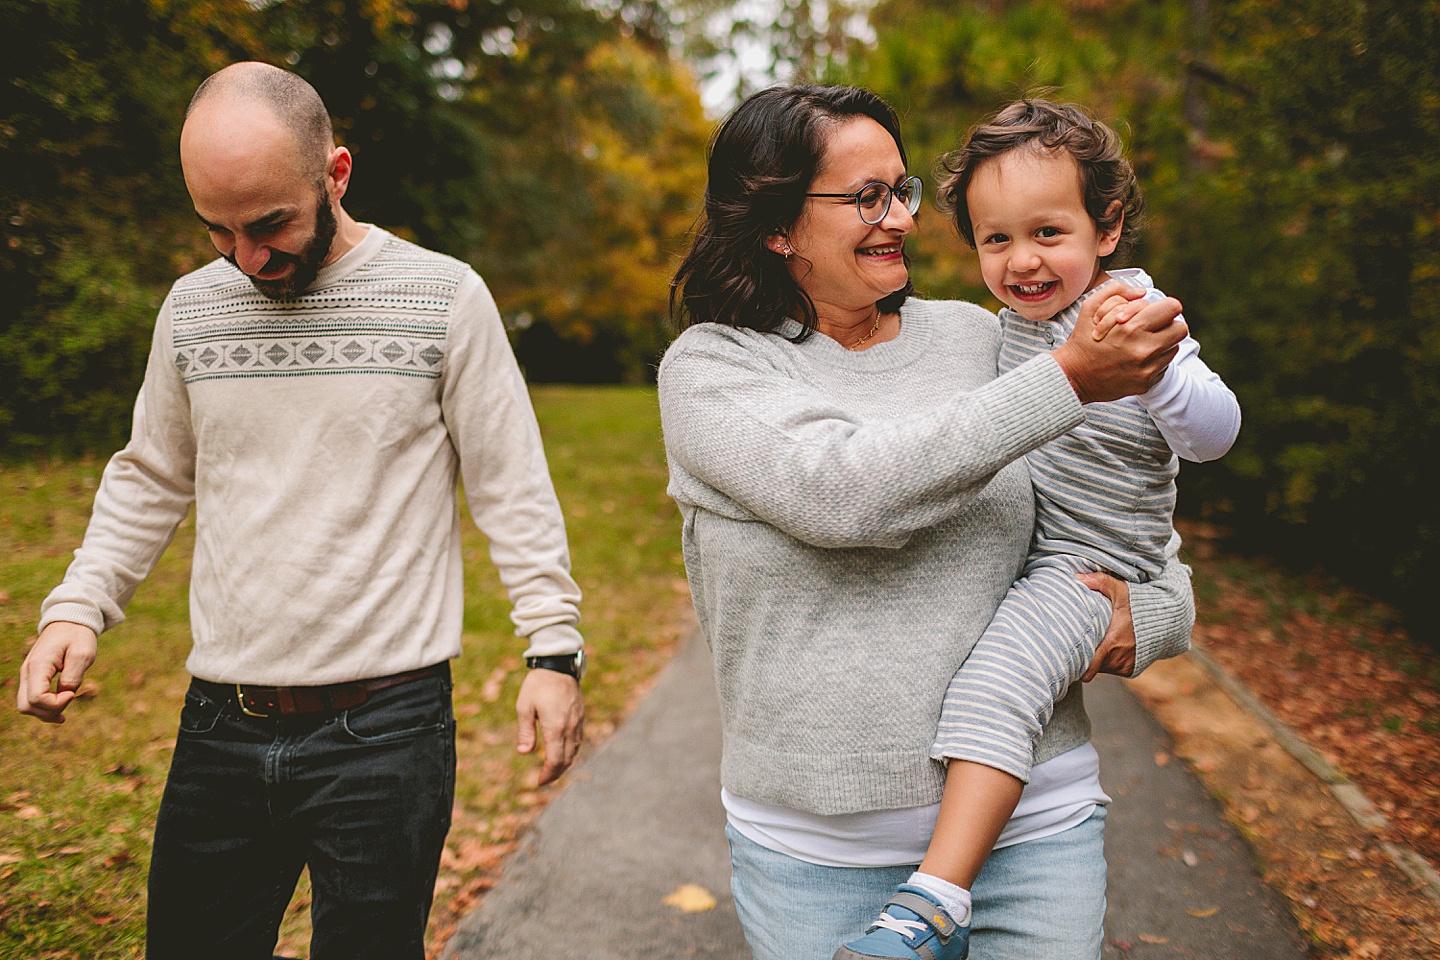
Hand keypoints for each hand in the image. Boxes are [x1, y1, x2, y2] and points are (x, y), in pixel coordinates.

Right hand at [17, 621, 98, 722]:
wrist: (69, 621)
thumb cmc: (78, 635)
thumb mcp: (83, 654)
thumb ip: (73, 677)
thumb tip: (65, 695)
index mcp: (38, 665)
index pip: (36, 698)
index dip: (55, 703)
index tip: (72, 694)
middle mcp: (27, 672)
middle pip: (26, 706)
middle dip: (48, 712)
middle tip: (69, 702)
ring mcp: (27, 674)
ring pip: (26, 705)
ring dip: (44, 712)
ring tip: (63, 715)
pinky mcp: (32, 676)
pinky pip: (30, 698)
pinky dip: (42, 707)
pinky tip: (58, 711)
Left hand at [515, 666, 583, 784]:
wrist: (558, 664)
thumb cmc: (538, 684)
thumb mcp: (524, 707)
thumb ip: (525, 731)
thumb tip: (524, 753)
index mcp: (555, 727)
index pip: (555, 760)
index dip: (548, 774)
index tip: (539, 782)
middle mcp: (570, 727)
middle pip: (567, 759)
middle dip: (556, 773)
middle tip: (545, 779)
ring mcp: (577, 721)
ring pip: (575, 750)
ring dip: (565, 763)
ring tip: (553, 769)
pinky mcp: (580, 715)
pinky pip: (578, 740)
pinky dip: (571, 751)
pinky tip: (563, 752)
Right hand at [1054, 283, 1186, 402]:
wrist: (1072, 377)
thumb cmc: (1082, 340)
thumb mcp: (1090, 307)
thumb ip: (1116, 290)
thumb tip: (1142, 292)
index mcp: (1132, 327)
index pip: (1173, 308)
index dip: (1163, 307)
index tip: (1153, 312)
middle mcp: (1143, 349)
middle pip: (1180, 328)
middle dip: (1167, 324)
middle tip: (1152, 327)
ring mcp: (1147, 368)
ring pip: (1174, 347)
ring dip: (1162, 343)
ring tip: (1141, 344)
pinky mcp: (1146, 382)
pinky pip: (1164, 365)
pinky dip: (1154, 360)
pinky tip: (1136, 359)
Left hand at [1076, 572, 1136, 680]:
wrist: (1166, 620)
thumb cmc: (1139, 605)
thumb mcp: (1120, 591)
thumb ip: (1099, 582)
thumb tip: (1076, 577)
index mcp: (1111, 644)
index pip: (1087, 666)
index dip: (1076, 661)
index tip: (1067, 654)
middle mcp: (1117, 660)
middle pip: (1090, 664)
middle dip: (1084, 654)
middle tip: (1079, 640)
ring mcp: (1123, 666)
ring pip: (1099, 667)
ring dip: (1095, 658)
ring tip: (1094, 641)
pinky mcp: (1129, 670)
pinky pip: (1110, 669)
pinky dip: (1107, 661)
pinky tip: (1107, 647)